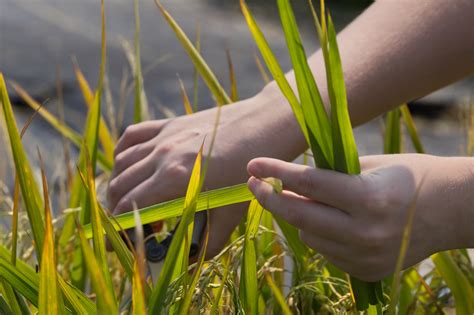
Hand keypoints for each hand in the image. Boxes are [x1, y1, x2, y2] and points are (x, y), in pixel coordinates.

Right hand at [107, 90, 305, 255]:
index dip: (119, 229)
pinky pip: (132, 136)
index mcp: (174, 180)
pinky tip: (127, 166)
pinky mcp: (168, 124)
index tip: (119, 245)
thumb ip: (208, 244)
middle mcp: (161, 156)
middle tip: (130, 227)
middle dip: (116, 212)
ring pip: (121, 163)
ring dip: (118, 186)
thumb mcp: (230, 215)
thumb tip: (189, 265)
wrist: (262, 130)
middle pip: (119, 187)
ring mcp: (163, 137)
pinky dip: (122, 154)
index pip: (129, 207)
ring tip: (132, 202)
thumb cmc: (247, 174)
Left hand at [247, 154, 473, 280]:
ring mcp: (366, 257)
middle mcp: (365, 233)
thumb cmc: (410, 176)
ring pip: (308, 236)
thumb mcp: (370, 165)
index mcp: (367, 198)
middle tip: (254, 184)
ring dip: (299, 217)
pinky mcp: (367, 271)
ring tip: (307, 200)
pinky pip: (326, 252)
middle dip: (271, 198)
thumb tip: (290, 181)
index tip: (253, 165)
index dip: (276, 172)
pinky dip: (320, 234)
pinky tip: (331, 221)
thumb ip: (330, 175)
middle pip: (299, 217)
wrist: (450, 209)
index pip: (308, 185)